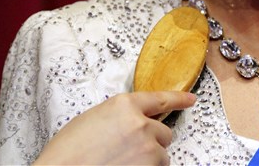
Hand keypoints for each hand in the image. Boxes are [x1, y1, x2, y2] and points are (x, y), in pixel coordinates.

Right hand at [34, 90, 195, 164]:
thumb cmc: (67, 154)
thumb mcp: (92, 121)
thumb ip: (118, 117)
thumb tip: (131, 123)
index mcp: (124, 105)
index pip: (160, 98)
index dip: (178, 99)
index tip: (190, 100)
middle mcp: (140, 123)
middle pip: (163, 132)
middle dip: (152, 141)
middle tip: (130, 151)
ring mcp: (147, 147)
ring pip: (161, 155)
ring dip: (148, 160)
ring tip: (121, 163)